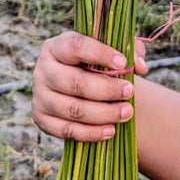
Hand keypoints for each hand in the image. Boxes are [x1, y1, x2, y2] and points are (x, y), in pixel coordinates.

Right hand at [32, 31, 147, 142]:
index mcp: (56, 46)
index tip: (124, 63)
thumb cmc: (96, 63)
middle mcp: (43, 70)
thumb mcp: (111, 49)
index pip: (76, 47)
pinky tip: (111, 130)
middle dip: (106, 89)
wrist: (78, 84)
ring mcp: (40, 96)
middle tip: (130, 91)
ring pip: (73, 109)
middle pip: (75, 82)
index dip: (100, 54)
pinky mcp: (42, 119)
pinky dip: (90, 133)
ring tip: (126, 112)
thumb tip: (139, 65)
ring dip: (103, 113)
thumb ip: (130, 49)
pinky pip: (67, 130)